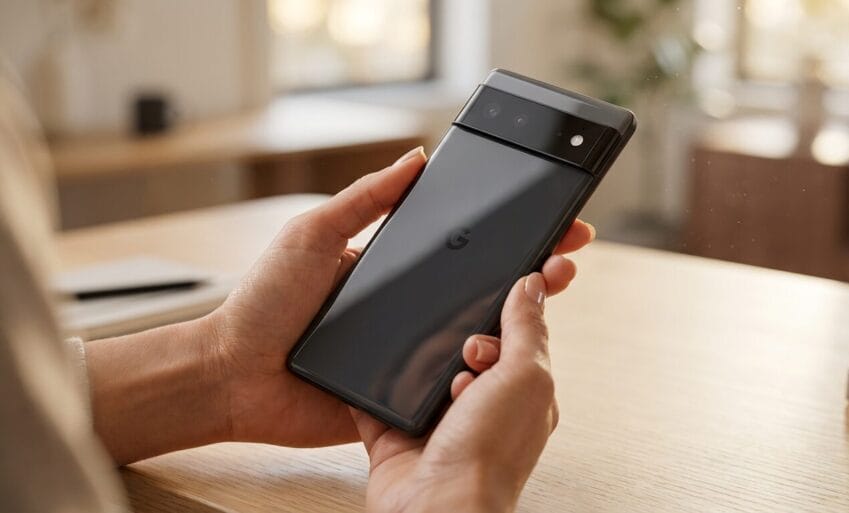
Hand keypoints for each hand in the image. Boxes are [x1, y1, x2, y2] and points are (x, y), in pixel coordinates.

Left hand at [209, 146, 593, 447]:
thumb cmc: (263, 304)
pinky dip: (484, 370)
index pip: (463, 247)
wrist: (234, 375)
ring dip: (520, 317)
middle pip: (484, 288)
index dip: (507, 233)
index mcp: (393, 269)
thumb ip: (364, 200)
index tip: (549, 218)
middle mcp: (408, 308)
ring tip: (554, 290)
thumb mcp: (313, 234)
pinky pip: (451, 381)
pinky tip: (512, 350)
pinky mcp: (403, 392)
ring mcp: (409, 350)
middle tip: (568, 254)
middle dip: (535, 269)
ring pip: (477, 335)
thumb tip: (415, 160)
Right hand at [355, 272, 556, 512]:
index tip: (491, 315)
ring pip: (422, 370)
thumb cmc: (489, 457)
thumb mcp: (526, 377)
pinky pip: (376, 398)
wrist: (436, 508)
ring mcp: (437, 423)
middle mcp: (481, 409)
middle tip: (464, 358)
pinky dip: (369, 386)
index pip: (513, 339)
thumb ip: (528, 329)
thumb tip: (532, 285)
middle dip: (461, 343)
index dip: (502, 323)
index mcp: (521, 395)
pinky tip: (368, 367)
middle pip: (465, 349)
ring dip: (420, 364)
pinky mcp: (395, 434)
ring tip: (430, 378)